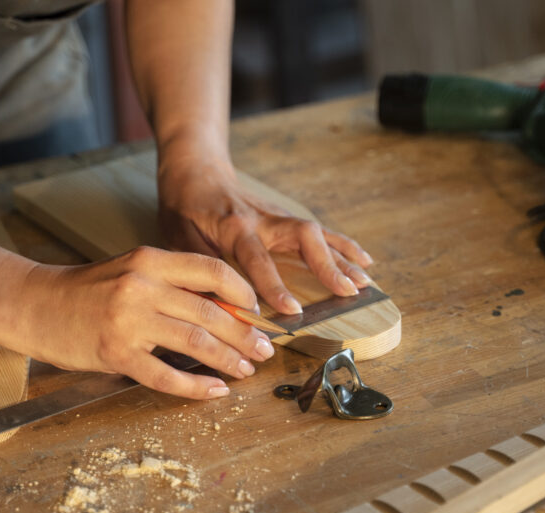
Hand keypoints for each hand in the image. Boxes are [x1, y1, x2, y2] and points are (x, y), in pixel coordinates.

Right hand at [14, 247, 274, 398]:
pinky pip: (167, 376)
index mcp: (150, 260)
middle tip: (265, 350)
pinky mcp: (115, 353)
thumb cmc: (87, 290)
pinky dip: (196, 387)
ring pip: (196, 344)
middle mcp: (142, 286)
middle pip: (211, 313)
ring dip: (229, 361)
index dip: (242, 294)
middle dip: (245, 336)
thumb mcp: (132, 272)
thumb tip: (226, 310)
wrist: (32, 304)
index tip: (257, 312)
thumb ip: (173, 285)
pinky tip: (214, 391)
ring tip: (245, 370)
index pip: (212, 271)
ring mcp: (128, 321)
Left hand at [157, 157, 373, 314]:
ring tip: (366, 282)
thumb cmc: (183, 208)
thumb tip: (212, 306)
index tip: (293, 310)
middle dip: (327, 266)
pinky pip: (321, 232)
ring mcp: (279, 216)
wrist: (195, 170)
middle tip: (348, 291)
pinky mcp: (287, 218)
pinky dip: (344, 246)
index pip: (258, 258)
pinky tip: (366, 261)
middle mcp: (263, 218)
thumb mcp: (177, 238)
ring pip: (318, 234)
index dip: (275, 285)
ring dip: (343, 258)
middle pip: (303, 237)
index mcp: (234, 226)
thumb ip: (197, 269)